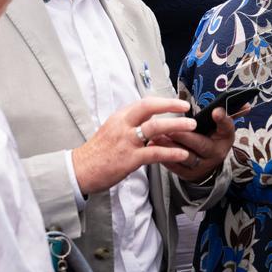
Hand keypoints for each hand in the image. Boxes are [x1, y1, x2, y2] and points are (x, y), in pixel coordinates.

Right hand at [72, 97, 196, 194]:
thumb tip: (151, 119)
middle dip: (171, 105)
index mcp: (120, 117)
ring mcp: (126, 142)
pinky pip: (154, 152)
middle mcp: (123, 125)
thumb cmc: (98, 152)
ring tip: (191, 127)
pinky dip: (171, 152)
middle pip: (149, 108)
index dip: (163, 101)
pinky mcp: (130, 159)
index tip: (178, 103)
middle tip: (187, 108)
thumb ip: (131, 124)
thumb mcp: (112, 130)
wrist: (79, 170)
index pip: (144, 103)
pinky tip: (183, 153)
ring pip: (155, 128)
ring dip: (176, 126)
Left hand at [158, 104, 245, 182]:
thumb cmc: (212, 139)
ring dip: (170, 147)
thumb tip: (246, 104)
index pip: (227, 127)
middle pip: (201, 144)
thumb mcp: (222, 128)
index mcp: (225, 138)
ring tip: (157, 137)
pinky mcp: (188, 174)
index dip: (222, 120)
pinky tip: (153, 147)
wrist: (207, 164)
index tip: (215, 111)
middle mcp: (216, 153)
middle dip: (185, 136)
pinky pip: (175, 167)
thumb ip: (228, 115)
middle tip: (170, 127)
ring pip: (186, 157)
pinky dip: (163, 157)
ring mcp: (202, 166)